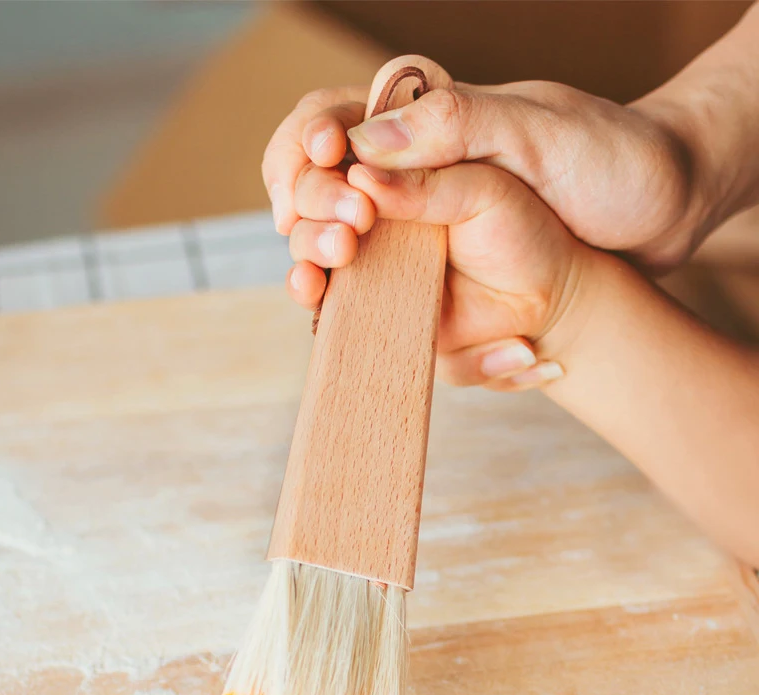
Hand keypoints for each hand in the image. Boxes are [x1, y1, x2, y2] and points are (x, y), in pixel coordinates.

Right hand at [280, 147, 596, 390]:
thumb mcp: (538, 137)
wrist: (657, 231)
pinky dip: (338, 305)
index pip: (329, 117)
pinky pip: (362, 295)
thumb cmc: (608, 168)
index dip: (303, 144)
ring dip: (311, 259)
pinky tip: (330, 310)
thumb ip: (453, 130)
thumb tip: (361, 154)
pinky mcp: (421, 285)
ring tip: (325, 278)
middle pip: (316, 186)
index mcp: (425, 125)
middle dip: (309, 208)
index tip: (325, 165)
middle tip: (345, 237)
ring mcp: (409, 236)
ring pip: (325, 242)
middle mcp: (406, 179)